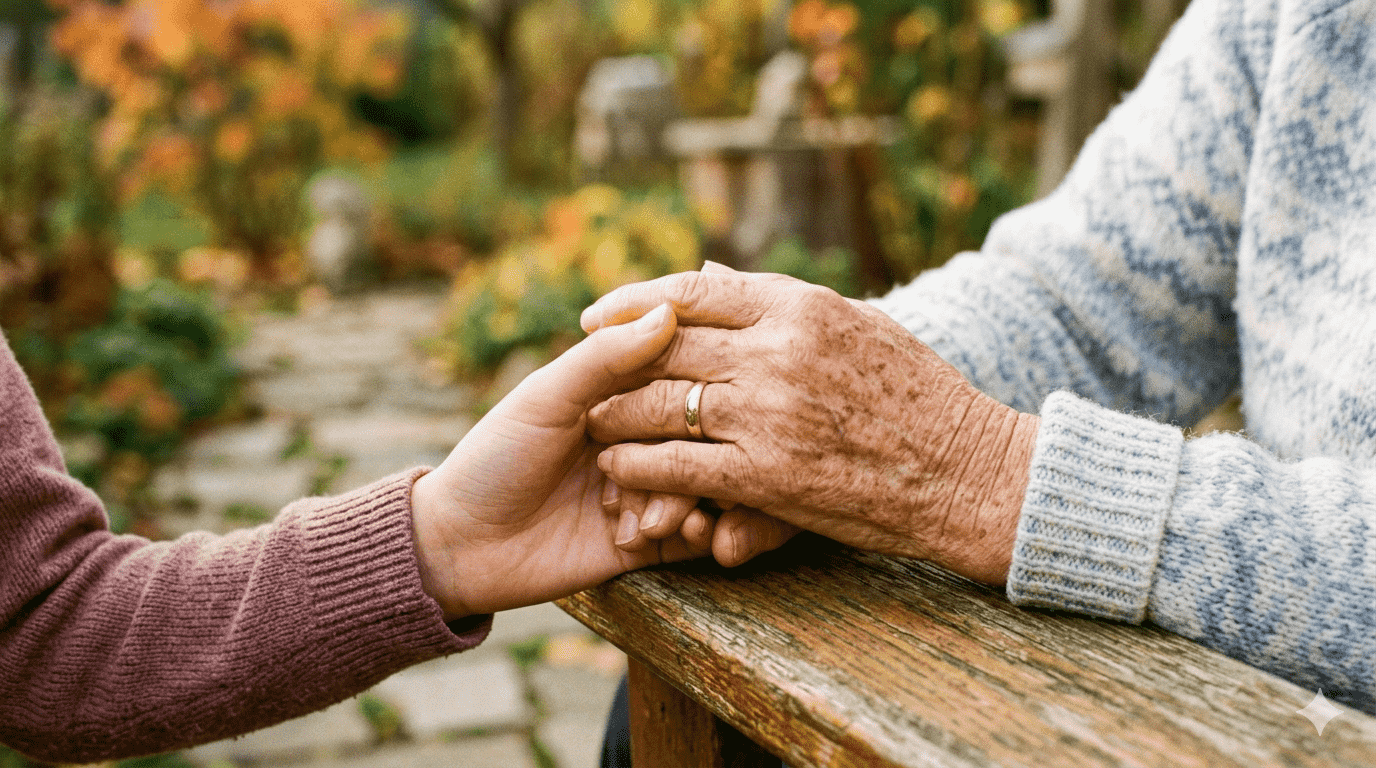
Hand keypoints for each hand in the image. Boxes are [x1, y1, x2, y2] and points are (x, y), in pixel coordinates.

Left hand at [409, 304, 715, 619]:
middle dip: (687, 459)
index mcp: (617, 398)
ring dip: (682, 503)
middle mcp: (638, 441)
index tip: (695, 403)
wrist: (463, 546)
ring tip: (647, 523)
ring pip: (701, 486)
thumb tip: (668, 310)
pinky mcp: (647, 541)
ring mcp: (645, 491)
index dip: (692, 391)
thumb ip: (605, 356)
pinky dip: (697, 533)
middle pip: (697, 438)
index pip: (679, 381)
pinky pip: (697, 535)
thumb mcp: (547, 398)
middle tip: (648, 478)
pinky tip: (669, 536)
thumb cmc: (496, 460)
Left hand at [581, 267, 1038, 584]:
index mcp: (800, 305)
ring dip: (614, 417)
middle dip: (611, 361)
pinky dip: (637, 468)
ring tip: (592, 425)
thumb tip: (710, 272)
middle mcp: (777, 350)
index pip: (690, 290)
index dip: (630, 299)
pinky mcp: (767, 475)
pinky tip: (618, 470)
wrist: (967, 472)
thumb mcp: (856, 324)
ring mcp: (769, 413)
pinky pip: (676, 466)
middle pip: (662, 346)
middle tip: (582, 375)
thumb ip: (778, 301)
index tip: (593, 312)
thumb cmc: (918, 396)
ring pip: (658, 406)